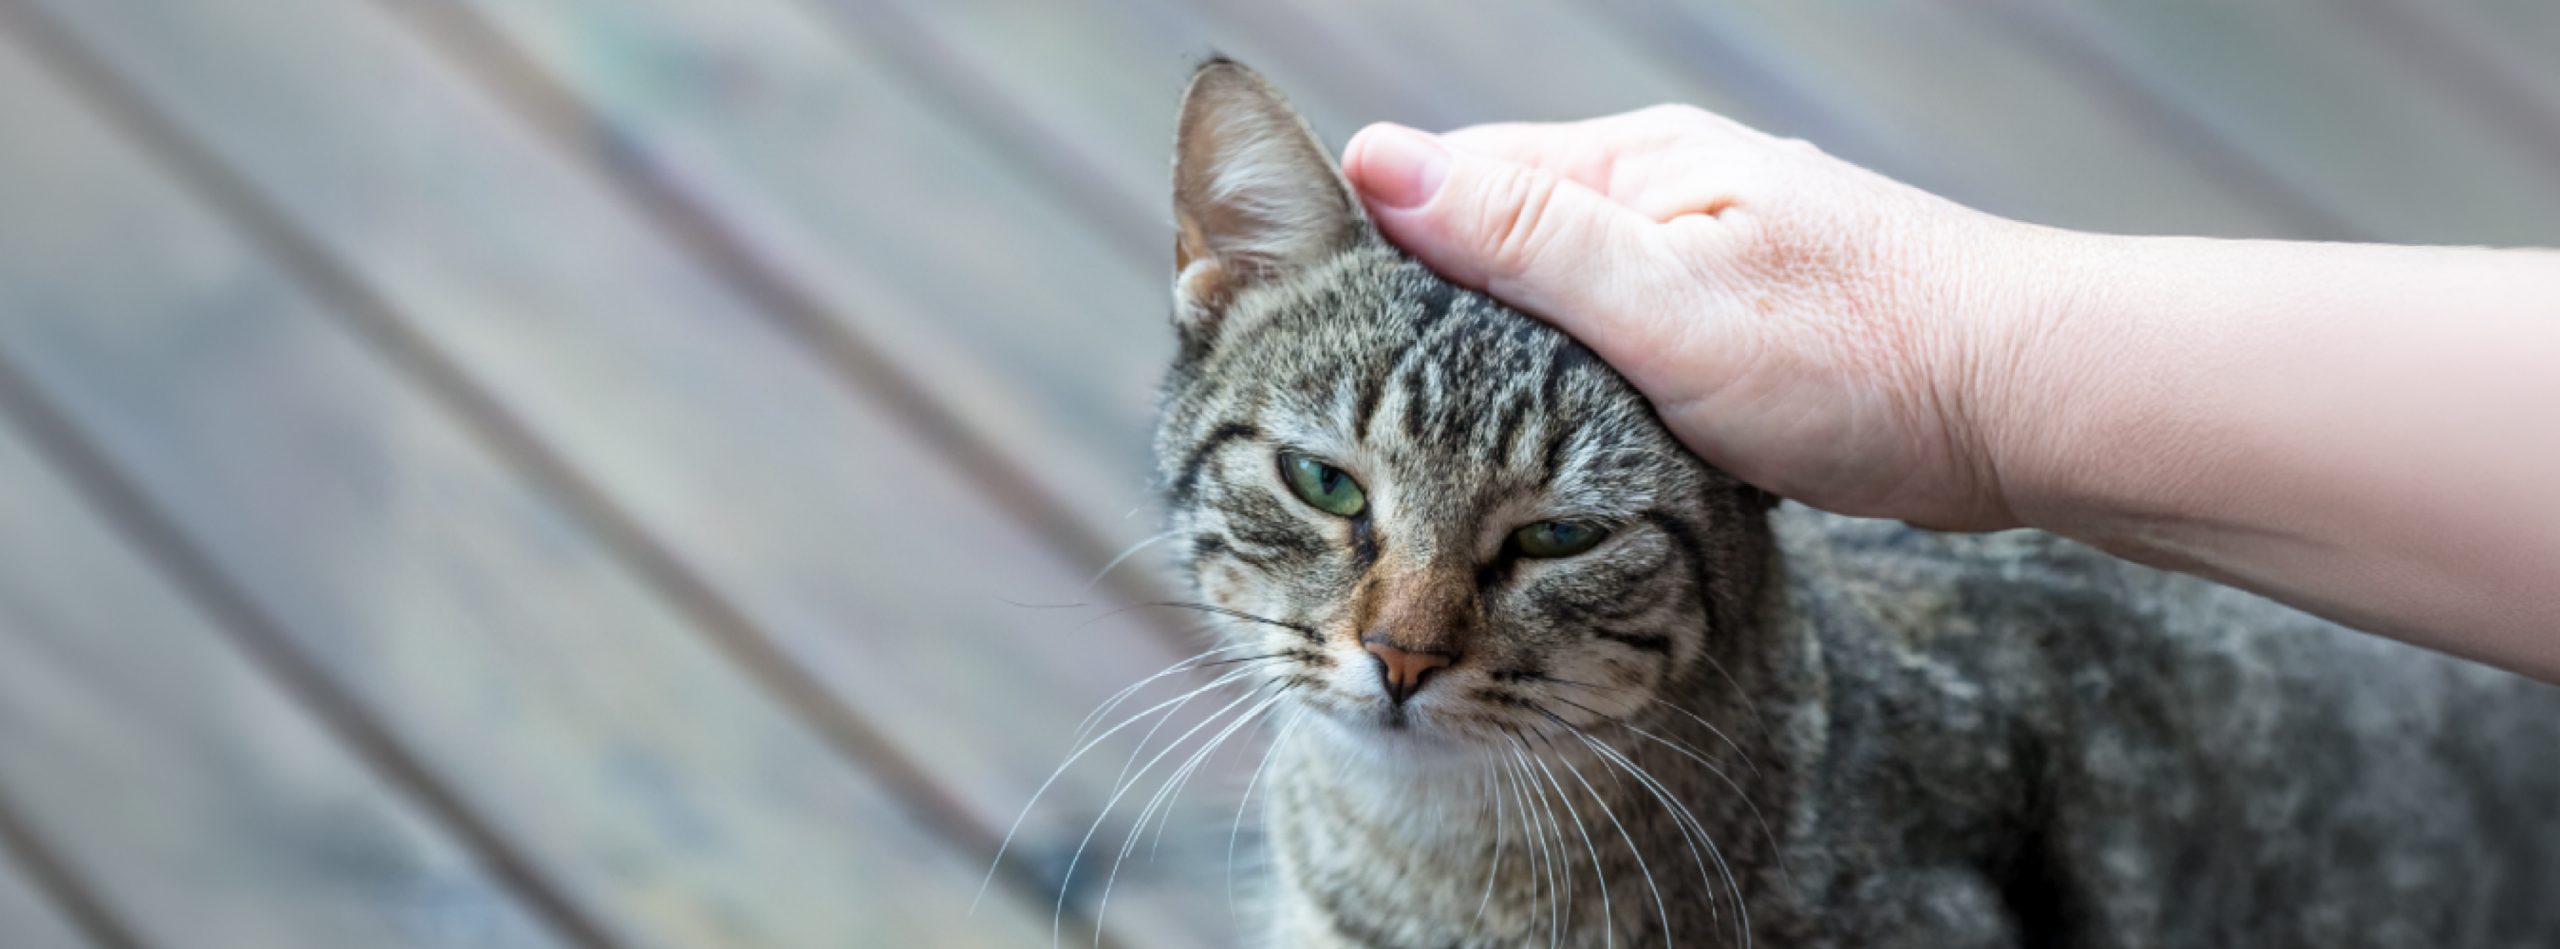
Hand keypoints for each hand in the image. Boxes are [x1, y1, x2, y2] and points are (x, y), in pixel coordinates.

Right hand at [1342, 106, 2056, 530]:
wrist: (2044, 409)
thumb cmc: (1874, 361)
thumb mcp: (1671, 306)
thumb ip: (1525, 241)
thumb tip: (1376, 163)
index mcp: (1640, 160)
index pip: (1455, 176)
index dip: (1379, 251)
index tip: (1322, 342)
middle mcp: (1666, 188)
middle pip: (1497, 237)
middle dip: (1436, 319)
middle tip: (1386, 422)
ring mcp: (1707, 252)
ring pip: (1557, 298)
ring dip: (1508, 360)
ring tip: (1460, 443)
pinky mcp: (1741, 321)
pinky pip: (1619, 340)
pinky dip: (1578, 388)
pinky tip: (1568, 446)